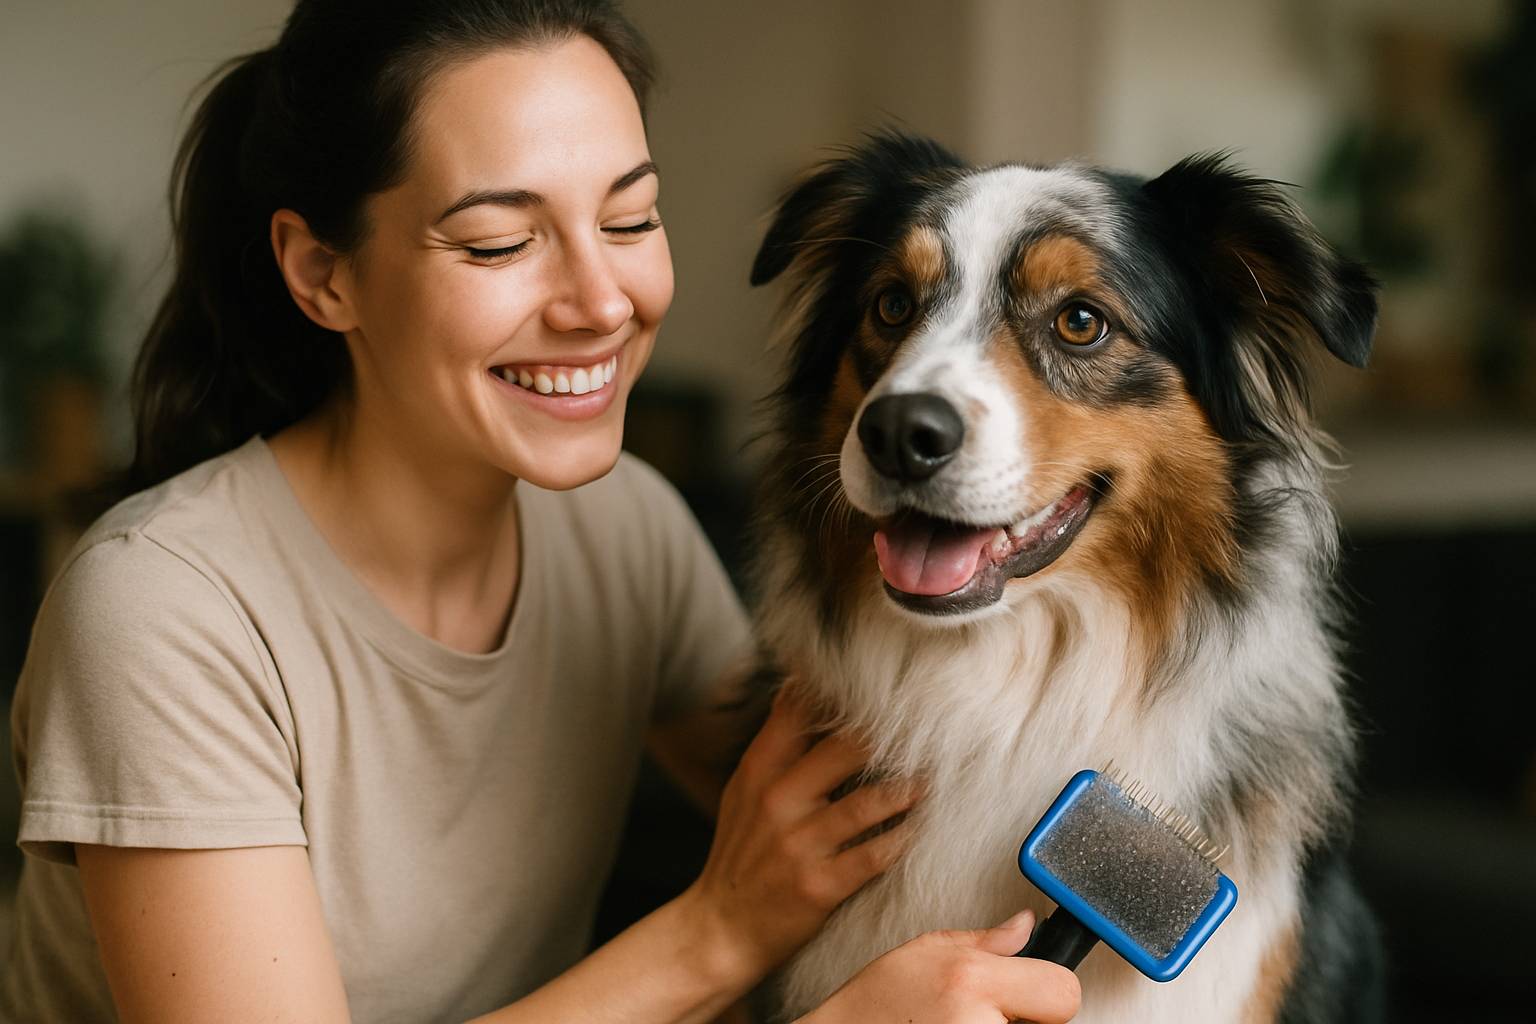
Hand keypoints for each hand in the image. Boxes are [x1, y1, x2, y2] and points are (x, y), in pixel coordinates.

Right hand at [682, 688, 920, 982]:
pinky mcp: (819, 884)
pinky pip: (874, 856)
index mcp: (759, 771)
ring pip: (867, 803)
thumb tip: (797, 686)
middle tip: (925, 728)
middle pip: (843, 748)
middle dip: (889, 737)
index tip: (878, 684)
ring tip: (931, 779)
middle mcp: (778, 801)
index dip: (840, 692)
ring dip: (906, 789)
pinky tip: (917, 829)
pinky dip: (901, 840)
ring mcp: (799, 844)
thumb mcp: (743, 791)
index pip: (799, 713)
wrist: (722, 927)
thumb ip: (773, 743)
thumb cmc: (740, 853)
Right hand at [800, 911, 1080, 1023]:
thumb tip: (1026, 926)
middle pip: (1054, 1022)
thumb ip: (985, 940)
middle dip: (1026, 1015)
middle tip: (984, 1011)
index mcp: (973, 981)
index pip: (1063, 991)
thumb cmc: (874, 1006)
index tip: (1029, 989)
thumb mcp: (924, 952)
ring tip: (965, 1023)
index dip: (1048, 987)